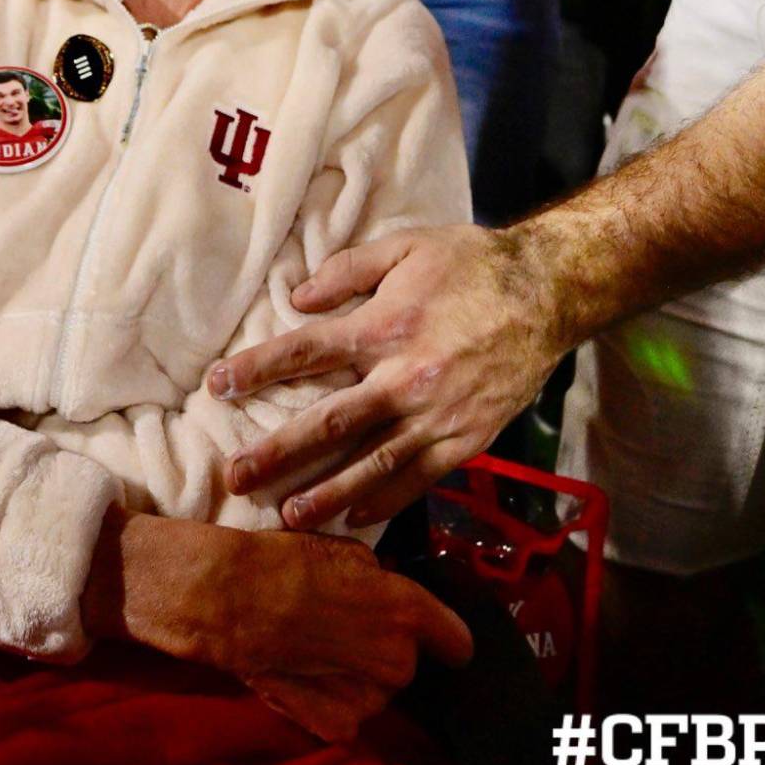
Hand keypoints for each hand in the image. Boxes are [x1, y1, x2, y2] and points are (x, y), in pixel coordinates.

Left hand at [208, 224, 563, 529]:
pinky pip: (417, 478)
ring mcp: (436, 415)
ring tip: (286, 515)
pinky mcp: (466, 439)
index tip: (218, 385)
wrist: (547, 292)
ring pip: (370, 464)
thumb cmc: (470, 263)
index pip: (305, 352)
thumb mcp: (406, 246)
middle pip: (328, 423)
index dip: (257, 370)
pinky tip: (353, 518)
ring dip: (325, 493)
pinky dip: (383, 500)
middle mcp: (404, 377)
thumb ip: (348, 269)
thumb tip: (297, 299)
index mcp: (384, 325)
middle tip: (235, 477)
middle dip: (277, 452)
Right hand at [223, 531, 471, 742]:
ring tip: (318, 647)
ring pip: (376, 689)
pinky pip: (348, 712)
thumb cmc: (287, 563)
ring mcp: (369, 701)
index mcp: (406, 613)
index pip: (457, 641)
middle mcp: (397, 662)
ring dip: (359, 675)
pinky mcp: (338, 725)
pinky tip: (305, 672)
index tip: (434, 635)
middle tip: (345, 626)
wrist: (231, 599)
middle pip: (407, 663)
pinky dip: (332, 698)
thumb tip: (385, 590)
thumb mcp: (345, 552)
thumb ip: (379, 580)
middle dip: (384, 647)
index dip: (445, 636)